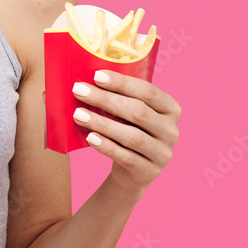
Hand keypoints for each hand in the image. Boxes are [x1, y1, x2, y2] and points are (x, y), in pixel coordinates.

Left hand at [71, 70, 181, 200]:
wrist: (131, 171)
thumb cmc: (126, 131)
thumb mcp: (126, 113)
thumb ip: (112, 96)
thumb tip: (76, 82)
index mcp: (170, 108)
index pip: (148, 91)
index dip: (122, 82)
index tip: (96, 75)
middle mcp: (172, 130)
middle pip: (138, 112)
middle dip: (105, 99)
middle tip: (78, 90)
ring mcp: (163, 153)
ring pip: (132, 136)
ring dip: (102, 123)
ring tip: (78, 114)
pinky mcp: (149, 172)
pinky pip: (126, 157)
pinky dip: (106, 146)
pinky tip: (90, 137)